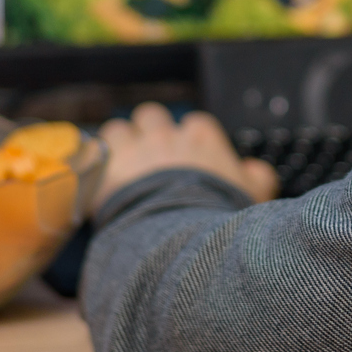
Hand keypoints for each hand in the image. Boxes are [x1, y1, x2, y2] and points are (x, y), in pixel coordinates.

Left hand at [97, 103, 280, 207]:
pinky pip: (93, 149)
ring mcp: (134, 147)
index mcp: (202, 136)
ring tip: (120, 166)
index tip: (188, 159)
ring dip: (119, 144)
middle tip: (150, 158)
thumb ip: (258, 177)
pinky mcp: (106, 166)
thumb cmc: (219, 214)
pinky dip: (95, 160)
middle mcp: (167, 134)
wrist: (180, 235)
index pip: (195, 124)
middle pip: (152, 116)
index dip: (189, 140)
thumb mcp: (253, 196)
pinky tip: (98, 174)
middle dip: (150, 132)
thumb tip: (254, 170)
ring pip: (120, 128)